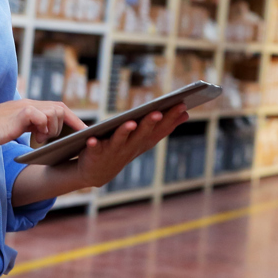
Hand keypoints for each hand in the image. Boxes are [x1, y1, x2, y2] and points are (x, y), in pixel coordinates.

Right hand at [0, 100, 86, 151]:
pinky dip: (44, 128)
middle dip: (69, 125)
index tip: (83, 132)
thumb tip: (42, 134)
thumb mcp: (12, 128)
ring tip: (39, 140)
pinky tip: (35, 139)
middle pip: (60, 108)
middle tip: (67, 140)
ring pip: (54, 112)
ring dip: (53, 129)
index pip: (56, 108)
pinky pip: (42, 117)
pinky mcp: (19, 114)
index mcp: (28, 108)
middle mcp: (28, 104)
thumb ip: (28, 127)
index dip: (72, 120)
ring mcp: (24, 108)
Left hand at [73, 107, 188, 188]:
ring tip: (131, 123)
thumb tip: (186, 113)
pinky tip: (91, 139)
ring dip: (125, 131)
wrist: (98, 173)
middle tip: (158, 112)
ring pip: (121, 140)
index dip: (171, 118)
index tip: (183, 105)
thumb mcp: (145, 138)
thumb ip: (163, 127)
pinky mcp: (95, 154)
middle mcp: (131, 147)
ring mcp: (113, 151)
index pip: (160, 129)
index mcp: (143, 141)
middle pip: (142, 134)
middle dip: (150, 123)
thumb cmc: (124, 149)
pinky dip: (94, 145)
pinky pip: (95, 149)